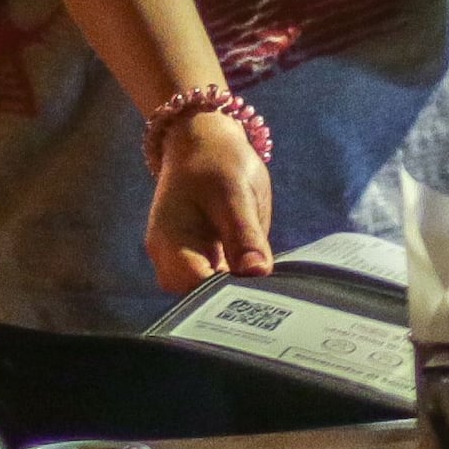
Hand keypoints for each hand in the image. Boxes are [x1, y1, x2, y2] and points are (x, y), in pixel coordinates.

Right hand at [145, 109, 275, 291]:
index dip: (225, 298)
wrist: (206, 142)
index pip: (193, 288)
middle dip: (236, 306)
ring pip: (216, 297)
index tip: (260, 300)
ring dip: (244, 299)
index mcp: (170, 243)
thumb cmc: (215, 160)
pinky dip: (248, 286)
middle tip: (276, 305)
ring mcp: (193, 263)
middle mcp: (174, 261)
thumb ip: (244, 233)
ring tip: (279, 301)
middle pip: (201, 301)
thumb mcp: (233, 191)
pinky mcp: (213, 262)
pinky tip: (273, 288)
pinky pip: (229, 284)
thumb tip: (257, 273)